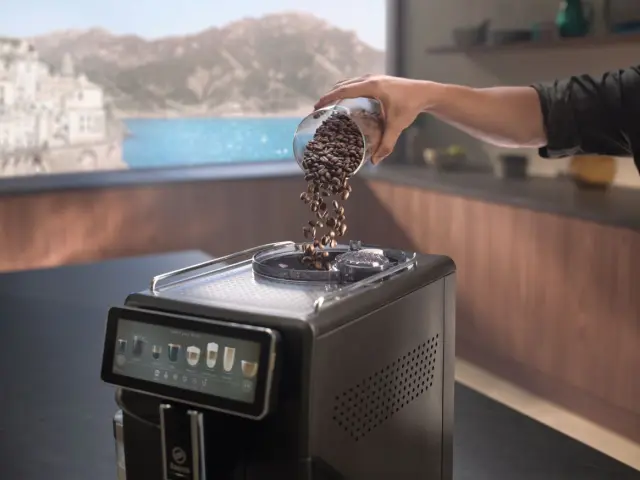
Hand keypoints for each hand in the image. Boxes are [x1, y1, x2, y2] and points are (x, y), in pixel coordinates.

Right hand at [315, 75, 430, 163]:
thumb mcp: (397, 126)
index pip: (344, 90)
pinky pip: (355, 83)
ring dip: (337, 92)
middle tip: (318, 109)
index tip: (317, 106)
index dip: (328, 98)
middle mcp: (370, 79)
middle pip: (343, 85)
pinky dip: (346, 90)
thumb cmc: (410, 107)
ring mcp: (373, 77)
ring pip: (348, 82)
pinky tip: (344, 101)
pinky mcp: (376, 80)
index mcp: (372, 86)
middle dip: (329, 96)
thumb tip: (375, 161)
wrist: (425, 93)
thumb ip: (386, 143)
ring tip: (328, 105)